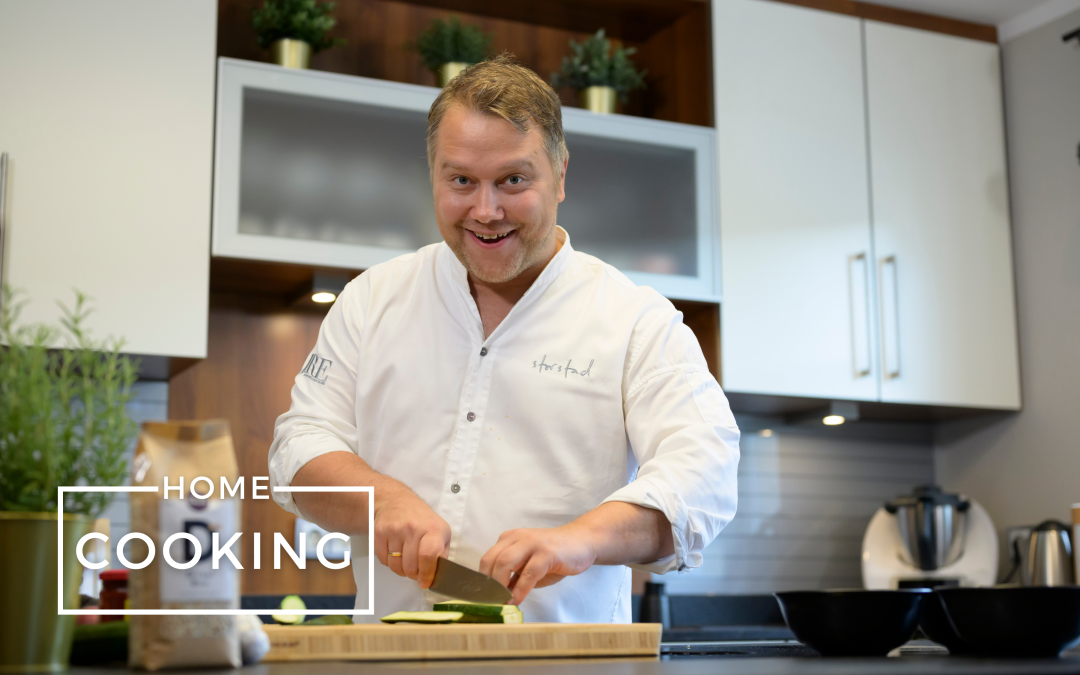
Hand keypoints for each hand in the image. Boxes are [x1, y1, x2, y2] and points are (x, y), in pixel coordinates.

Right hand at [373, 487, 450, 588]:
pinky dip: (389, 562)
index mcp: (433, 529)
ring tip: (406, 561)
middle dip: (414, 574)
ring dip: (401, 570)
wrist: (396, 501)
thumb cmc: (422, 520)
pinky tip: (395, 552)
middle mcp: (413, 528)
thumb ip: (442, 553)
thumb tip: (438, 575)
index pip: (428, 556)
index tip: (425, 582)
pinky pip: (383, 560)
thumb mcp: (441, 531)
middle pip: (410, 566)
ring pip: (395, 566)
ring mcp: (395, 529)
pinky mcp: (380, 532)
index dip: (426, 574)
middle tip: (416, 570)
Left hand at [479, 524, 597, 605]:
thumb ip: (514, 578)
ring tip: (502, 602)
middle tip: (491, 602)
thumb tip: (497, 597)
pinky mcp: (547, 553)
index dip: (482, 581)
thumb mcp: (529, 566)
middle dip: (488, 585)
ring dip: (500, 586)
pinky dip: (520, 590)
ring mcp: (532, 543)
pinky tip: (518, 600)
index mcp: (509, 539)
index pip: (487, 559)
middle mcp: (517, 538)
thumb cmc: (554, 556)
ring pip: (505, 563)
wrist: (581, 542)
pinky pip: (528, 573)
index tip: (482, 599)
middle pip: (491, 560)